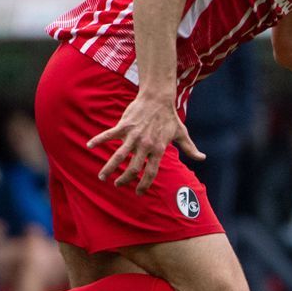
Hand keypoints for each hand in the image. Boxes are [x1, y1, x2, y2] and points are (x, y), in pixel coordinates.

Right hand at [88, 92, 204, 192]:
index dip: (144, 184)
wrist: (159, 98)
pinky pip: (109, 134)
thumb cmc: (170, 117)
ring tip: (102, 177)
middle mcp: (146, 144)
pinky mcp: (124, 125)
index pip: (151, 172)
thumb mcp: (182, 133)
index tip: (138, 192)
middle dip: (124, 179)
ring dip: (109, 167)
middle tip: (118, 184)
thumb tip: (202, 158)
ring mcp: (134, 135)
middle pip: (133, 168)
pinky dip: (98, 139)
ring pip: (119, 155)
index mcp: (159, 149)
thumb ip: (190, 148)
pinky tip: (89, 145)